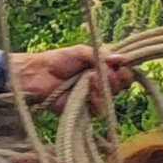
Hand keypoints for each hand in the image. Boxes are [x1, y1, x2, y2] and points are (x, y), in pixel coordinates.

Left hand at [11, 44, 132, 107]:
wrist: (38, 75)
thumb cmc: (57, 60)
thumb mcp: (81, 51)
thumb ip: (101, 55)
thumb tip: (122, 59)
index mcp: (101, 69)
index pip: (123, 72)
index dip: (124, 71)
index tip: (119, 66)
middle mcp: (100, 84)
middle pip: (121, 86)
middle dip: (114, 78)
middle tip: (101, 72)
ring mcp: (93, 98)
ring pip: (111, 98)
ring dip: (103, 88)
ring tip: (89, 79)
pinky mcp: (84, 110)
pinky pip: (99, 110)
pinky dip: (95, 100)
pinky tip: (87, 92)